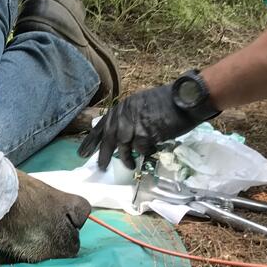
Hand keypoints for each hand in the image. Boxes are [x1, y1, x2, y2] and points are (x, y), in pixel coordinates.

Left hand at [77, 83, 199, 170]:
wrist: (184, 99)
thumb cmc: (166, 102)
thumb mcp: (141, 105)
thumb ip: (129, 118)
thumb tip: (121, 137)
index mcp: (122, 107)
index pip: (102, 126)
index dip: (92, 141)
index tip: (82, 153)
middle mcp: (124, 114)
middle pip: (109, 138)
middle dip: (104, 155)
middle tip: (101, 167)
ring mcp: (134, 124)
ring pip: (124, 147)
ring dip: (126, 158)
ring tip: (130, 165)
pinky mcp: (145, 134)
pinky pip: (140, 149)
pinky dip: (144, 153)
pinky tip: (149, 152)